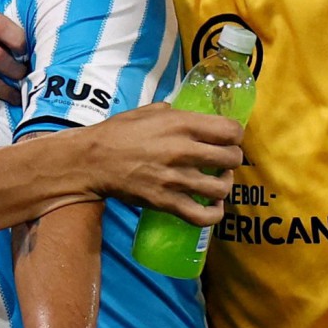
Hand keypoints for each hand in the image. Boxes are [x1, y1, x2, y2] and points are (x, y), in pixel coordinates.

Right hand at [70, 104, 239, 222]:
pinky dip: (215, 214)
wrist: (92, 161)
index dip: (236, 135)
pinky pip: (203, 216)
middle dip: (232, 159)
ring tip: (217, 181)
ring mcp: (176, 179)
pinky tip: (214, 207)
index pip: (230, 131)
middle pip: (231, 159)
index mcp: (180, 125)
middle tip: (224, 161)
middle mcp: (183, 151)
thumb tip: (186, 115)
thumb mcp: (147, 112)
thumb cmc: (117, 133)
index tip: (229, 139)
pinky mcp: (166, 202)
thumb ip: (172, 113)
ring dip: (224, 185)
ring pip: (221, 188)